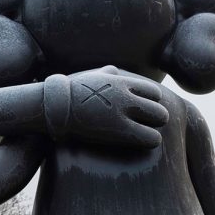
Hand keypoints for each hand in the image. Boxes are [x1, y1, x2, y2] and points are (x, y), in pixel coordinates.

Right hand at [45, 67, 168, 147]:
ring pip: (160, 119)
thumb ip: (107, 73)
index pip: (154, 92)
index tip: (140, 113)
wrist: (55, 106)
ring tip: (143, 135)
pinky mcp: (119, 131)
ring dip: (154, 128)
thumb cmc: (68, 93)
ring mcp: (124, 113)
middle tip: (144, 127)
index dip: (150, 104)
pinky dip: (150, 140)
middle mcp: (127, 95)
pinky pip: (150, 137)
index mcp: (121, 82)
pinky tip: (141, 142)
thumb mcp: (90, 76)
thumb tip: (114, 71)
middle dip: (155, 118)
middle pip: (159, 107)